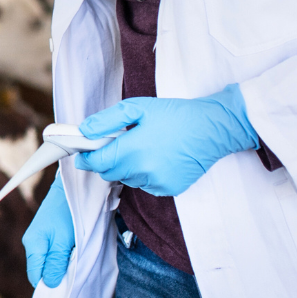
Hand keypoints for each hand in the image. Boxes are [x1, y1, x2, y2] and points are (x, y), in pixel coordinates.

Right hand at [23, 177, 74, 288]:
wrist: (70, 189)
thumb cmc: (68, 214)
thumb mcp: (65, 242)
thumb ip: (56, 263)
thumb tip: (50, 284)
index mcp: (33, 246)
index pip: (35, 276)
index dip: (48, 284)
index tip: (65, 286)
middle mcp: (31, 243)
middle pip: (40, 270)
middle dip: (54, 274)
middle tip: (72, 271)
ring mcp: (36, 238)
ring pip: (46, 261)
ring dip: (59, 264)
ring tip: (73, 258)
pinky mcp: (44, 234)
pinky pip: (49, 253)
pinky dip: (60, 255)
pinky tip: (70, 250)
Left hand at [73, 85, 258, 196]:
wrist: (213, 128)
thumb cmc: (176, 114)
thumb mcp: (138, 108)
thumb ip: (107, 121)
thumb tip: (84, 131)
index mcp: (132, 150)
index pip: (96, 162)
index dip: (86, 157)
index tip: (83, 152)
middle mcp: (143, 171)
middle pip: (108, 173)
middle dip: (106, 160)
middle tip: (117, 144)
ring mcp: (156, 183)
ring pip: (127, 179)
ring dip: (127, 167)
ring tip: (143, 147)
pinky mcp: (169, 189)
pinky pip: (145, 185)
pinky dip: (144, 174)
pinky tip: (157, 158)